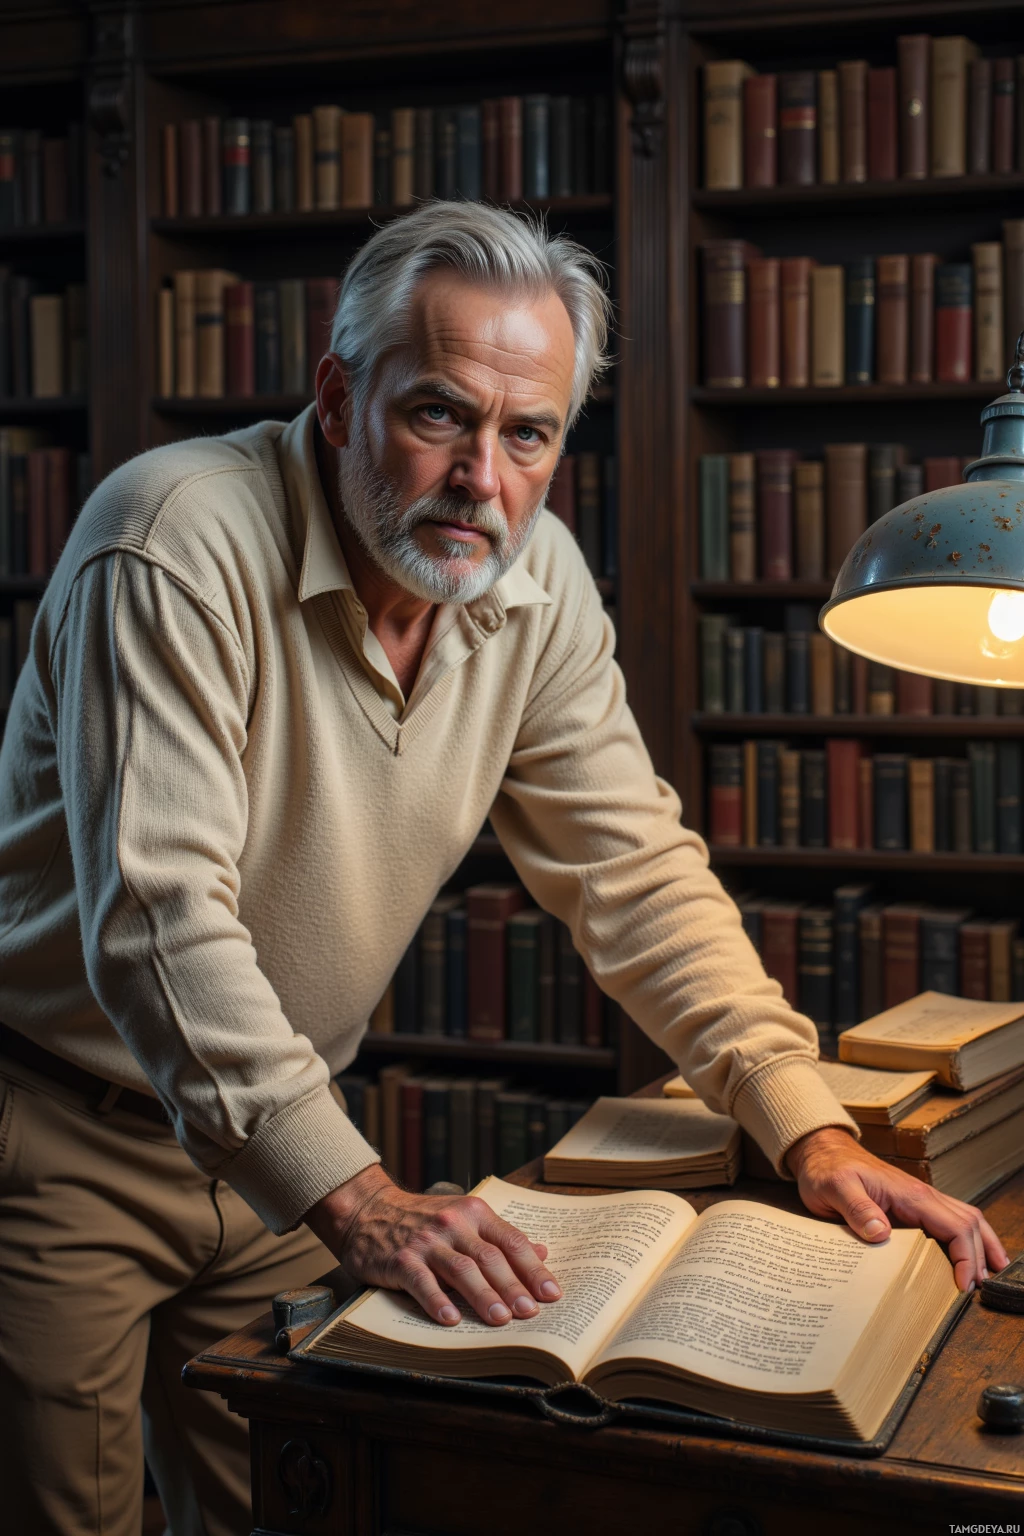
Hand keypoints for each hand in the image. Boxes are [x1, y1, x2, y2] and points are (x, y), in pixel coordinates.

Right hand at [306, 1163, 562, 1325]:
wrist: (369, 1210)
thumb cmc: (423, 1220)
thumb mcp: (464, 1219)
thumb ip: (498, 1237)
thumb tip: (541, 1252)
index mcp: (474, 1213)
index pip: (511, 1241)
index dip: (533, 1269)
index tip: (552, 1294)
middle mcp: (453, 1224)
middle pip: (490, 1258)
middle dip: (513, 1287)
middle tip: (530, 1313)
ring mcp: (426, 1241)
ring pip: (461, 1270)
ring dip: (483, 1296)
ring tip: (501, 1320)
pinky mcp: (400, 1259)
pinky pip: (421, 1282)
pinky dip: (437, 1301)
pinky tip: (451, 1319)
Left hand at [786, 1126, 1008, 1291]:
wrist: (822, 1152)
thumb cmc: (827, 1169)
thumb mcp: (834, 1188)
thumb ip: (857, 1209)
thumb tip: (881, 1233)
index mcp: (910, 1194)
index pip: (955, 1226)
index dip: (965, 1257)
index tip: (962, 1286)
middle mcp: (922, 1195)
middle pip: (969, 1224)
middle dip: (980, 1256)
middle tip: (978, 1290)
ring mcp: (919, 1199)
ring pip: (965, 1219)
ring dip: (981, 1245)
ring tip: (990, 1274)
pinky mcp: (912, 1205)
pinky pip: (949, 1219)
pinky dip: (966, 1237)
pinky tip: (967, 1254)